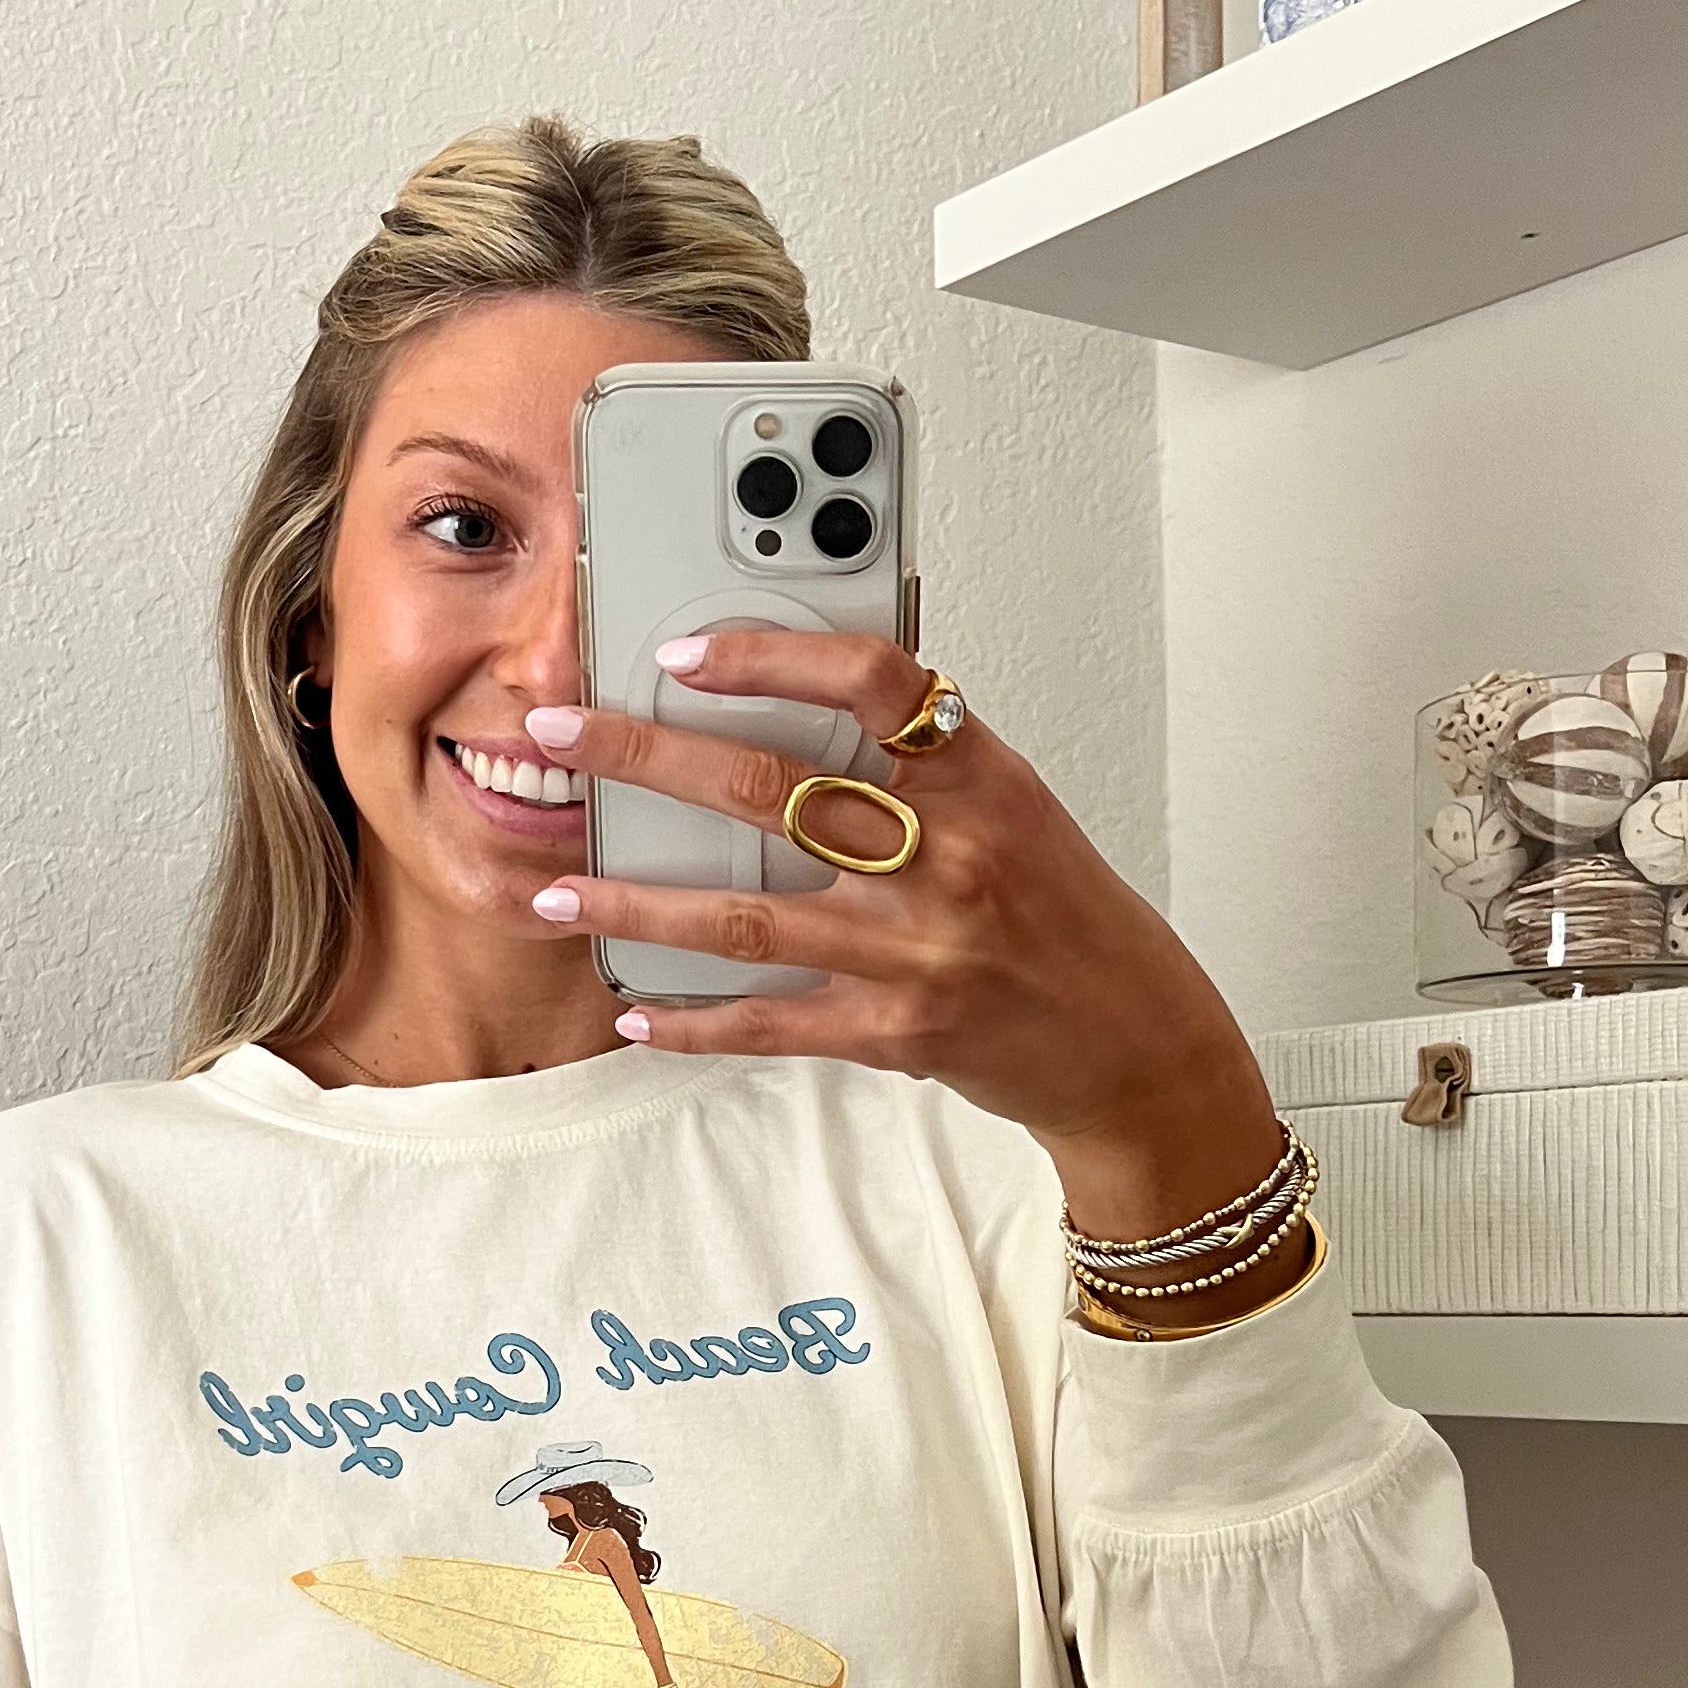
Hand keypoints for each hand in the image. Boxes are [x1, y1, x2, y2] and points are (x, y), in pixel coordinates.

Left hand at [519, 629, 1301, 1298]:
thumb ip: (919, 756)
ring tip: (557, 895)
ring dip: (635, 906)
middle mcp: (950, 857)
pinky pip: (772, 1022)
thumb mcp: (1014, 805)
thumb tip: (793, 697)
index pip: (874, 680)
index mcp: (982, 778)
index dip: (771, 654)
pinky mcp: (898, 1034)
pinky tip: (637, 1013)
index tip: (686, 648)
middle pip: (769, 789)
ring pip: (745, 917)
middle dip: (644, 756)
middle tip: (561, 732)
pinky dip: (696, 1022)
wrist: (1131, 1039)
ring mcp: (919, 951)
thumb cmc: (1063, 911)